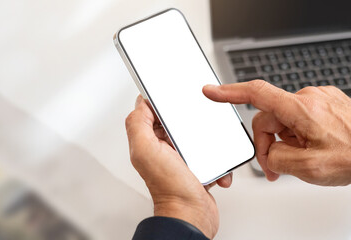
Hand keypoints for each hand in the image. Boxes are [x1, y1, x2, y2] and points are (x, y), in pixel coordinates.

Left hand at [125, 95, 232, 238]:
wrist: (192, 215)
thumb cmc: (171, 189)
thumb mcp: (146, 150)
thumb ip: (138, 124)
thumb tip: (141, 102)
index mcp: (148, 143)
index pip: (151, 114)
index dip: (161, 105)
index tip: (174, 102)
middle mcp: (162, 150)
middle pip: (175, 123)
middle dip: (188, 122)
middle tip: (195, 125)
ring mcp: (180, 158)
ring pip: (195, 137)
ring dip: (205, 141)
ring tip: (207, 148)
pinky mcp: (197, 166)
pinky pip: (209, 153)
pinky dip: (215, 159)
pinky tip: (213, 166)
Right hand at [203, 80, 350, 185]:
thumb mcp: (309, 168)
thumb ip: (277, 160)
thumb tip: (268, 154)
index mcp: (301, 109)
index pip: (255, 94)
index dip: (228, 93)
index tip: (211, 92)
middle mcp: (308, 98)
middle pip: (268, 119)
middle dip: (268, 144)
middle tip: (276, 167)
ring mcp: (317, 100)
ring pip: (283, 121)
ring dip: (284, 142)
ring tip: (300, 161)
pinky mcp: (324, 104)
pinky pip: (298, 119)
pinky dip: (296, 136)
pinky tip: (309, 149)